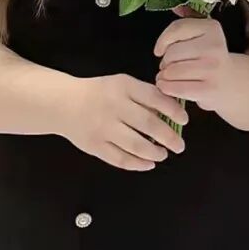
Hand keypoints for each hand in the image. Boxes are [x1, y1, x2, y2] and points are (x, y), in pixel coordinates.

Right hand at [56, 74, 186, 170]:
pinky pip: (120, 159)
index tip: (184, 120)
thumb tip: (171, 112)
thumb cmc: (99, 93)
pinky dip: (137, 164)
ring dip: (154, 152)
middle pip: (148, 124)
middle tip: (179, 145)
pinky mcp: (95, 146)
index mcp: (123, 87)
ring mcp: (104, 128)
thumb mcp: (121, 85)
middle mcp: (114, 107)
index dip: (173, 110)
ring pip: (136, 144)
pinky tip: (148, 164)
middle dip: (169, 137)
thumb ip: (143, 95)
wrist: (64, 103)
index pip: (154, 98)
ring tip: (163, 154)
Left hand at [155, 13, 232, 114]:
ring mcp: (212, 68)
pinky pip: (176, 88)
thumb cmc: (210, 56)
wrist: (230, 82)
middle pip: (172, 52)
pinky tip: (167, 86)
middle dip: (165, 61)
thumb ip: (188, 20)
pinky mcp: (208, 89)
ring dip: (164, 76)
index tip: (159, 50)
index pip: (177, 28)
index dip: (162, 40)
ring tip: (169, 76)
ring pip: (172, 71)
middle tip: (169, 66)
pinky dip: (166, 88)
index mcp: (212, 28)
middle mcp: (214, 46)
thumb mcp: (203, 34)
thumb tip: (176, 8)